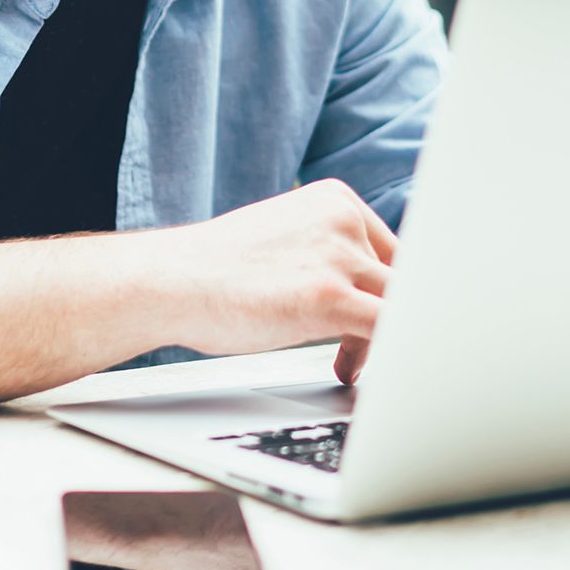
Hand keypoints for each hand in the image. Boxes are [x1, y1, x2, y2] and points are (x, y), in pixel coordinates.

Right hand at [151, 180, 396, 378]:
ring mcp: (338, 255)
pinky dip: (383, 355)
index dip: (387, 292)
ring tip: (347, 362)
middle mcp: (342, 219)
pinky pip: (388, 329)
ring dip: (377, 343)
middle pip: (399, 278)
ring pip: (396, 306)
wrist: (170, 281)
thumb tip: (373, 291)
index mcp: (335, 199)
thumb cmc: (217, 270)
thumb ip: (330, 253)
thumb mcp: (288, 240)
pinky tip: (351, 370)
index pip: (391, 250)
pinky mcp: (330, 296)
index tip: (375, 319)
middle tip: (358, 350)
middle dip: (385, 319)